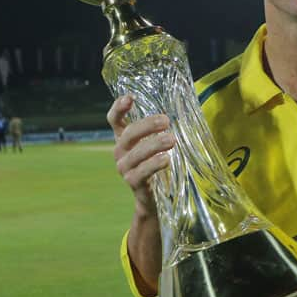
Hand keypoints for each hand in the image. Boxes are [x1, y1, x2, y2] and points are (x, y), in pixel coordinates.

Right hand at [106, 95, 175, 216]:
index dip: (118, 108)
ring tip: (172, 139)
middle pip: (128, 134)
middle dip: (147, 125)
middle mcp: (121, 152)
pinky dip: (153, 164)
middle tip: (166, 121)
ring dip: (154, 144)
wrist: (154, 198)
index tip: (130, 97)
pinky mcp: (134, 183)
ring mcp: (125, 168)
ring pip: (136, 154)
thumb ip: (160, 129)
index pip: (114, 120)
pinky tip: (166, 159)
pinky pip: (141, 172)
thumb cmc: (157, 165)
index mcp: (124, 139)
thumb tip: (182, 108)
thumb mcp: (156, 145)